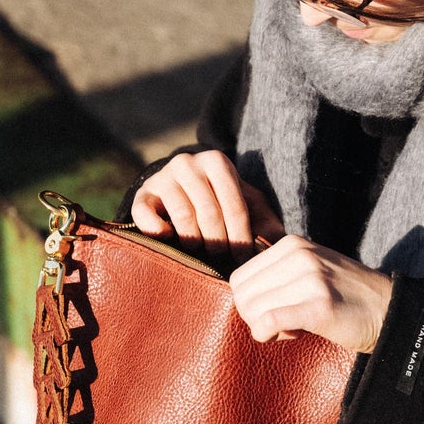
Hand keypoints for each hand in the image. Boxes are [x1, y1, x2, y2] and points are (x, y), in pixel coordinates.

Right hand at [131, 150, 283, 257]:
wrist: (181, 192)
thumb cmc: (221, 202)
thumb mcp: (247, 205)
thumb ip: (265, 221)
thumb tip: (281, 242)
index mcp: (217, 162)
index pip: (234, 204)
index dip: (241, 236)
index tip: (244, 260)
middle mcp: (188, 163)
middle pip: (208, 212)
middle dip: (219, 242)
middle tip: (224, 261)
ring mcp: (162, 177)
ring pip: (182, 215)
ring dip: (194, 241)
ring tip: (202, 254)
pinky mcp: (142, 194)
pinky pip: (145, 214)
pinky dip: (157, 230)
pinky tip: (169, 239)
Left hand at [229, 235, 393, 352]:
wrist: (388, 310)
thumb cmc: (345, 296)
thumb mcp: (310, 268)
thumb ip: (277, 273)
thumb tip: (240, 293)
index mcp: (292, 244)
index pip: (239, 278)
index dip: (250, 301)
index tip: (276, 309)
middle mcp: (299, 256)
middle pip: (242, 295)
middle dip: (254, 316)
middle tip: (283, 322)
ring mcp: (310, 279)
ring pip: (252, 309)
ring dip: (267, 327)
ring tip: (294, 326)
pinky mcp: (319, 306)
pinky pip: (268, 321)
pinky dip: (267, 334)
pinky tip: (288, 335)